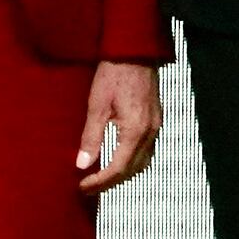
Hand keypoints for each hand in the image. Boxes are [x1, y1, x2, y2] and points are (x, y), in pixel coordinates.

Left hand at [77, 62, 162, 192]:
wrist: (134, 50)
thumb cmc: (114, 72)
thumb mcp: (97, 104)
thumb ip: (91, 136)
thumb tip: (82, 164)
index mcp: (135, 129)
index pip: (118, 168)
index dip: (100, 181)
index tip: (82, 187)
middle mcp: (150, 131)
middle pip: (132, 170)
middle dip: (110, 182)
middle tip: (88, 188)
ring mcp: (155, 125)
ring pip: (142, 162)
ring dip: (122, 173)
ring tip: (100, 177)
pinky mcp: (155, 119)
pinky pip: (146, 150)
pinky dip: (131, 161)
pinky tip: (117, 158)